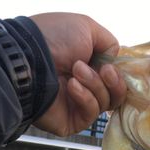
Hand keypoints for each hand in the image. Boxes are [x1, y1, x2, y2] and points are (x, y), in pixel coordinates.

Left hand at [30, 13, 126, 135]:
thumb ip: (109, 43)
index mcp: (89, 67)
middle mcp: (85, 87)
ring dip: (94, 85)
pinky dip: (85, 98)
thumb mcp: (87, 28)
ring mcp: (78, 106)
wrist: (30, 59)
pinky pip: (90, 114)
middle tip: (103, 71)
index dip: (118, 76)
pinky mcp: (72, 121)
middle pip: (115, 95)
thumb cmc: (54, 40)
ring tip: (75, 71)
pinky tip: (71, 86)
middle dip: (113, 83)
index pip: (115, 79)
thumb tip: (114, 62)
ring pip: (105, 103)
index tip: (112, 68)